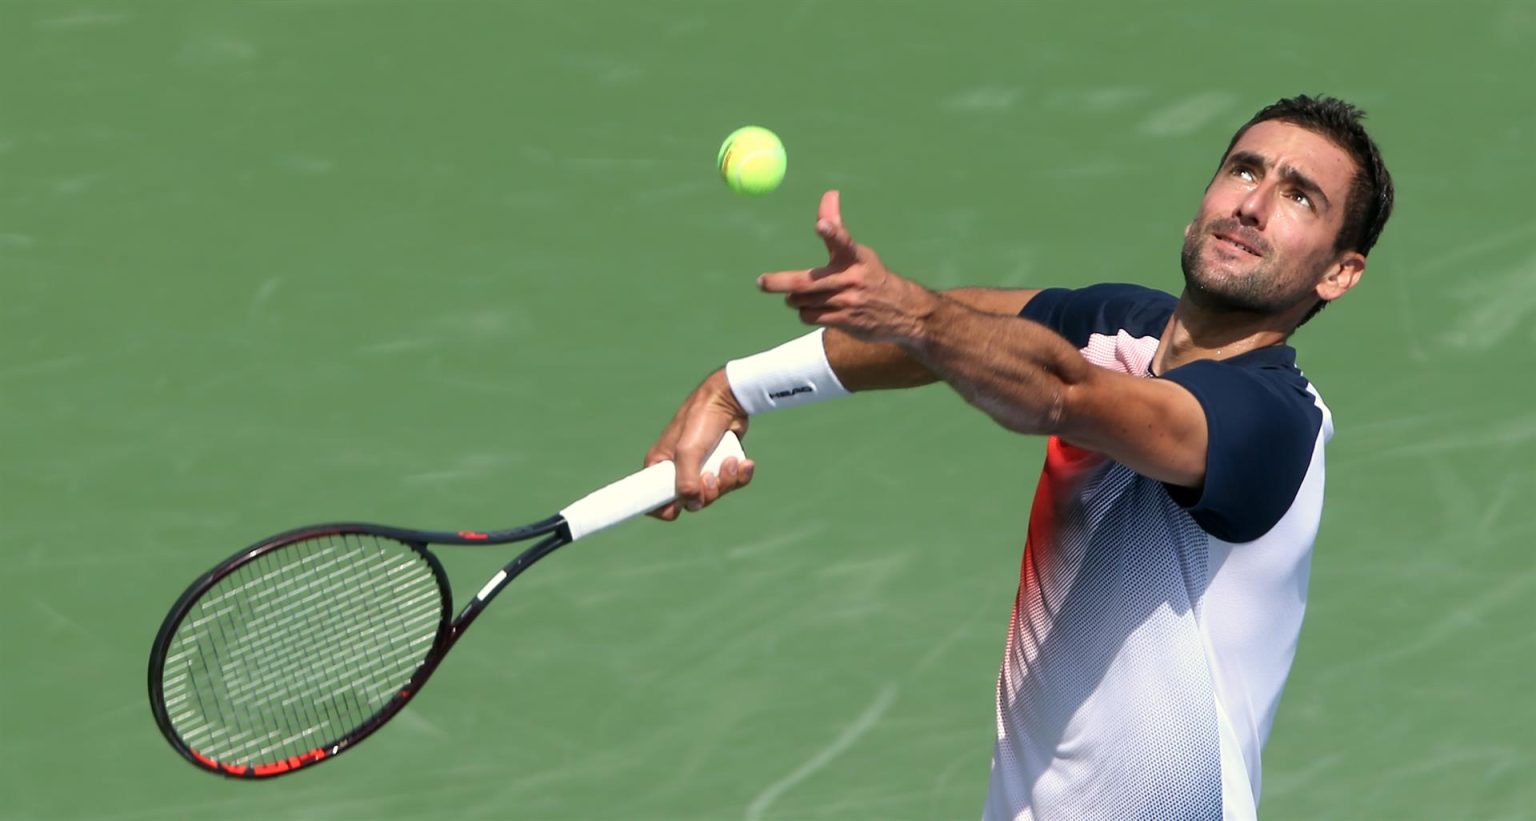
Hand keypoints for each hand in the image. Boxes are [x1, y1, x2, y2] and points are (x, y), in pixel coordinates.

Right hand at [645, 370, 755, 520]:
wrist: (730, 399)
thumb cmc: (702, 420)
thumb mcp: (689, 451)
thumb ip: (687, 481)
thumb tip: (693, 505)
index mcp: (659, 465)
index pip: (653, 500)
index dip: (666, 509)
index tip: (680, 507)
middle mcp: (678, 469)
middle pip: (691, 501)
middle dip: (708, 492)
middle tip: (712, 475)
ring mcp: (700, 467)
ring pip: (714, 493)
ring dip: (727, 482)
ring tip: (733, 461)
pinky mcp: (720, 463)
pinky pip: (730, 483)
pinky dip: (740, 476)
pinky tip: (745, 462)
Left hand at [758, 190, 940, 343]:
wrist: (902, 312)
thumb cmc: (870, 275)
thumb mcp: (857, 252)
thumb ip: (836, 226)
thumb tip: (830, 193)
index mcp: (854, 256)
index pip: (842, 240)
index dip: (831, 231)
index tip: (821, 224)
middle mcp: (851, 278)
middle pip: (807, 282)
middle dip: (780, 282)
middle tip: (761, 282)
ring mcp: (848, 302)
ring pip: (804, 301)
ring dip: (794, 299)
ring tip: (797, 296)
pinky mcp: (845, 321)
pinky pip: (811, 316)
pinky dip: (805, 313)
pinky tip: (811, 309)